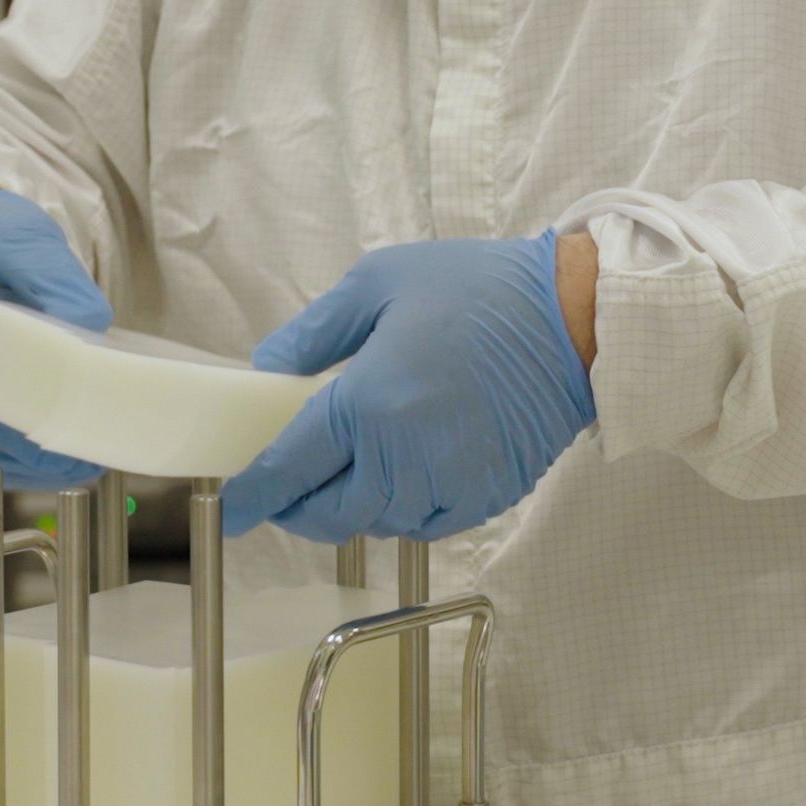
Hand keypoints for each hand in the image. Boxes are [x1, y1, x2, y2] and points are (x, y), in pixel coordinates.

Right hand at [0, 189, 111, 488]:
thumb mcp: (23, 236)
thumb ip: (56, 278)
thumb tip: (90, 326)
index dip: (10, 408)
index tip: (58, 422)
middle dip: (29, 446)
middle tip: (87, 453)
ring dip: (28, 461)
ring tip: (85, 461)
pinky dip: (21, 456)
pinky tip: (63, 460)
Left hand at [224, 232, 596, 542]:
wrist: (575, 318)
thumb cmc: (479, 290)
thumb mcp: (379, 282)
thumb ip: (315, 332)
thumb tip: (268, 370)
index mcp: (371, 403)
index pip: (293, 467)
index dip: (255, 494)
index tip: (230, 508)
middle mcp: (407, 457)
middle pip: (331, 513)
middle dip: (299, 510)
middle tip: (286, 490)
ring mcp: (450, 483)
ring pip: (377, 524)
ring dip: (351, 508)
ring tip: (345, 473)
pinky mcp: (486, 496)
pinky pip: (424, 524)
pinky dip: (400, 511)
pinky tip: (401, 476)